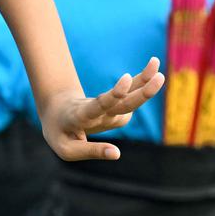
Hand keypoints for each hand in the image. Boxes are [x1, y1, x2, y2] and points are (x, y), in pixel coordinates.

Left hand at [38, 57, 164, 160]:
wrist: (56, 113)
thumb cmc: (61, 134)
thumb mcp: (68, 149)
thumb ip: (91, 151)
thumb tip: (117, 154)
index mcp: (82, 116)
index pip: (97, 105)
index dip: (113, 95)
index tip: (127, 79)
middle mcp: (97, 108)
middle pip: (120, 100)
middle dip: (140, 92)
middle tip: (159, 77)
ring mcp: (107, 105)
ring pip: (127, 93)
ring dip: (143, 80)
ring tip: (156, 62)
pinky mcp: (113, 103)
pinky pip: (130, 92)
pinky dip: (142, 83)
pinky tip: (155, 71)